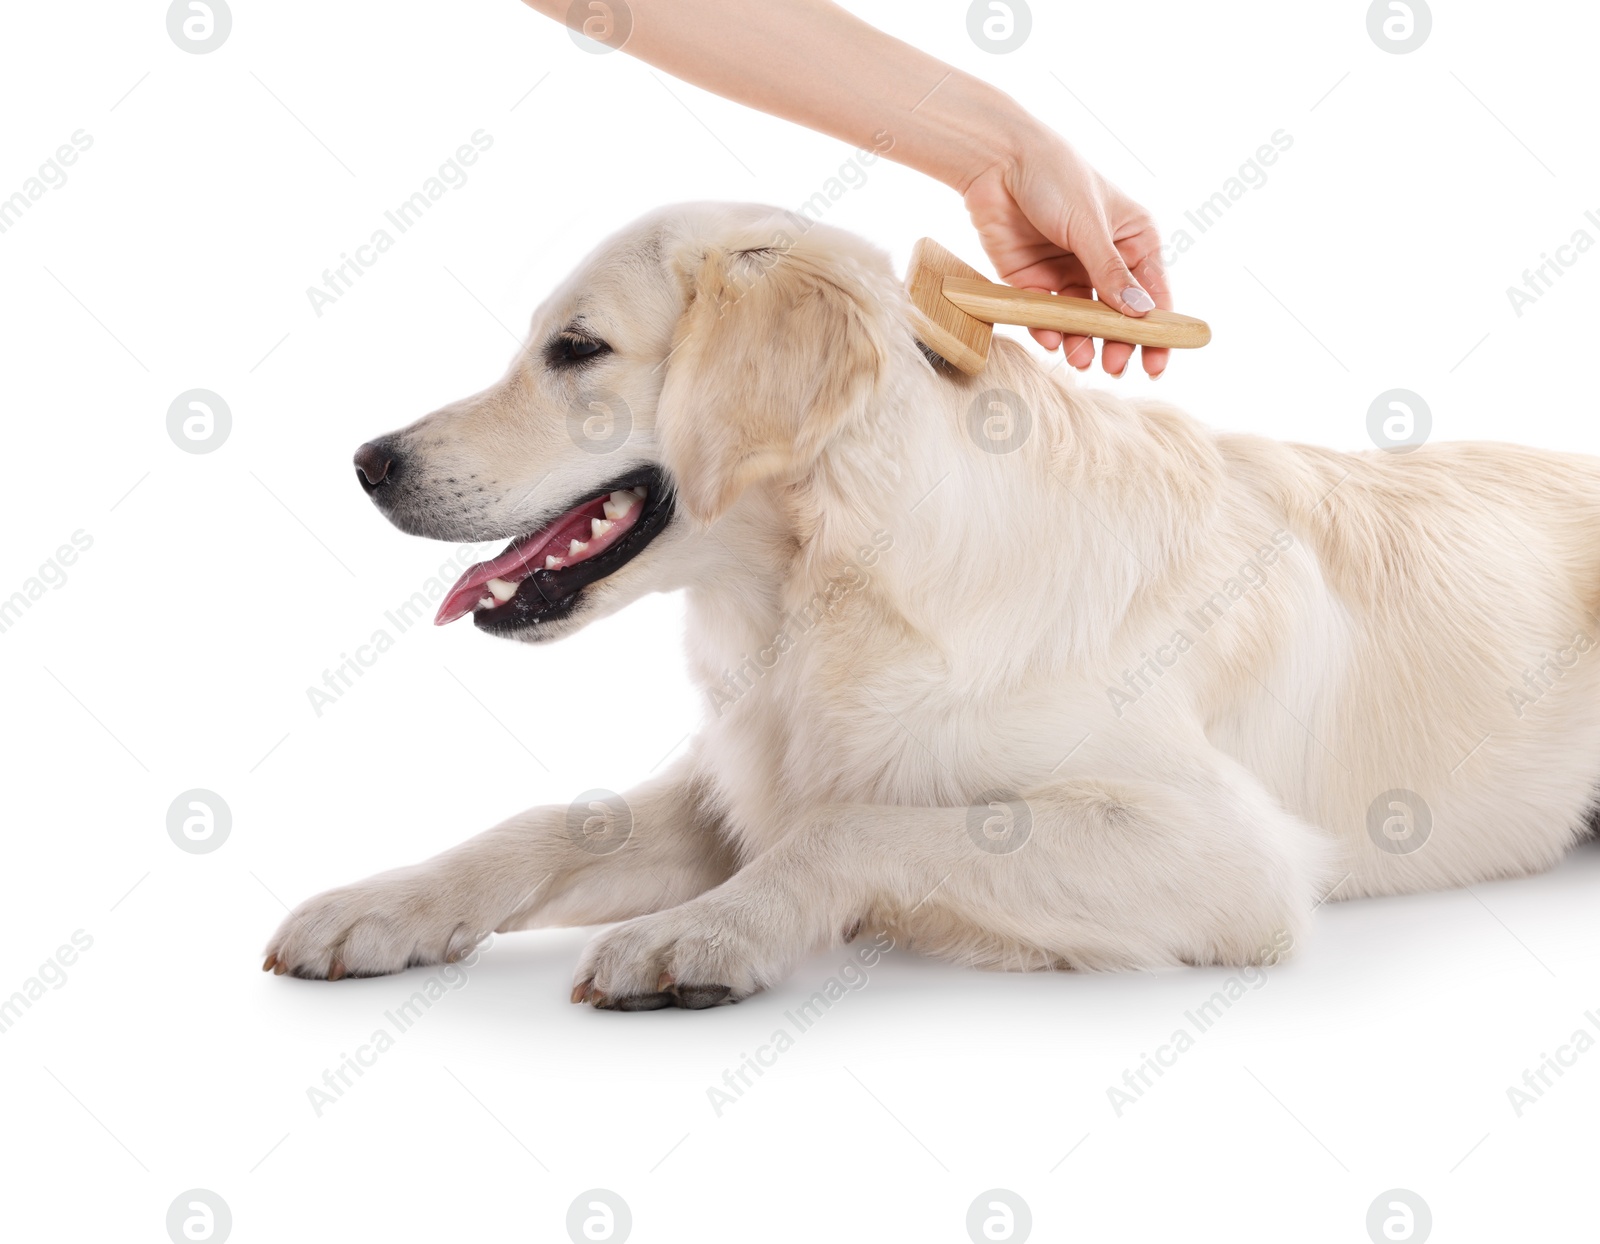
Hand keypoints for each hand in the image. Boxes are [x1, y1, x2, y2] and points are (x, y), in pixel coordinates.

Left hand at [962, 127, 1169, 377]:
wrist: (995, 162)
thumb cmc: (1054, 177)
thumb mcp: (1088, 224)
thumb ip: (1110, 270)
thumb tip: (1140, 313)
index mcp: (1133, 238)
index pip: (1152, 292)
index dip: (1156, 329)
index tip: (1155, 363)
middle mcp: (1104, 259)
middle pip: (1117, 313)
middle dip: (1117, 342)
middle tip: (1113, 367)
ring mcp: (1068, 271)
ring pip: (1081, 319)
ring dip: (1082, 341)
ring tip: (1081, 359)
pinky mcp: (1033, 281)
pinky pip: (1045, 314)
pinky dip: (1048, 329)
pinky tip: (1050, 338)